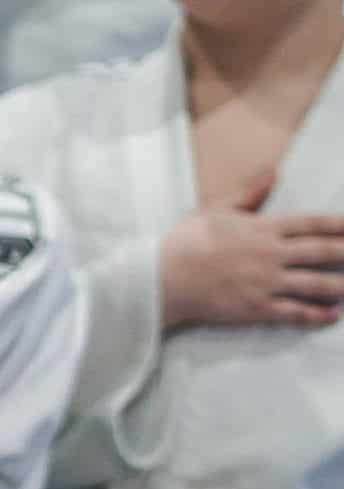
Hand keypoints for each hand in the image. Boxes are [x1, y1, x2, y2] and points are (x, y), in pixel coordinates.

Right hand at [161, 174, 343, 328]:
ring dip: (342, 285)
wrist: (161, 278)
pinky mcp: (256, 307)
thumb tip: (272, 174)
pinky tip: (332, 314)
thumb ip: (250, 196)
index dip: (342, 224)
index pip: (313, 224)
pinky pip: (295, 312)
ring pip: (317, 284)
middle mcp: (271, 255)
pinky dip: (316, 314)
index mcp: (263, 229)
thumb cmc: (185, 242)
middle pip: (324, 252)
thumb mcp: (215, 211)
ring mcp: (266, 282)